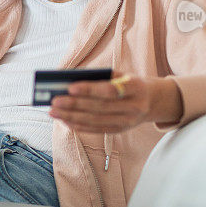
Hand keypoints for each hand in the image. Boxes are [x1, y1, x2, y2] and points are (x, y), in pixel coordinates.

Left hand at [49, 72, 182, 132]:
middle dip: (74, 105)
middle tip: (54, 101)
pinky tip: (64, 120)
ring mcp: (127, 122)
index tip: (70, 86)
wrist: (152, 101)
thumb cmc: (129, 83)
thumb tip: (70, 81)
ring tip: (53, 112)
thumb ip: (100, 77)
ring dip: (71, 117)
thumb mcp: (122, 75)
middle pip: (99, 108)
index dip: (90, 89)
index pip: (110, 90)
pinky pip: (96, 130)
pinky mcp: (119, 130)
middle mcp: (133, 107)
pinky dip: (78, 126)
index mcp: (135, 88)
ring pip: (95, 121)